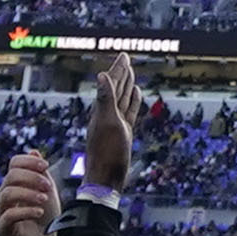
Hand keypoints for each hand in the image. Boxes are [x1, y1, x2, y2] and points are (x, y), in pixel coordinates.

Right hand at [0, 152, 57, 235]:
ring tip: (44, 199)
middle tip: (48, 186)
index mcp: (14, 184)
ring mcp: (1, 212)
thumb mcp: (47, 192)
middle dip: (31, 178)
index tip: (46, 166)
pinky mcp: (2, 229)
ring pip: (6, 194)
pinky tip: (39, 212)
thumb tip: (34, 151)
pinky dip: (26, 211)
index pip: (14, 164)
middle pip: (10, 176)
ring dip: (28, 193)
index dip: (29, 161)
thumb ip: (41, 174)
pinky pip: (8, 215)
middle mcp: (4, 196)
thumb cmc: (45, 219)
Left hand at [84, 55, 140, 192]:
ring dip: (126, 84)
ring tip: (130, 72)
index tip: (123, 55)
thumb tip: (101, 74)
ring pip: (122, 98)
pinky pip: (129, 111)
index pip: (110, 83)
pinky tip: (135, 95)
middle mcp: (107, 114)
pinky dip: (132, 101)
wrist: (105, 180)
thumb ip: (105, 99)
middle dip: (121, 72)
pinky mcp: (123, 132)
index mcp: (102, 109)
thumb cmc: (107, 154)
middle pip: (115, 88)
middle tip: (126, 58)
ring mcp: (115, 123)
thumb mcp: (108, 123)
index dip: (117, 69)